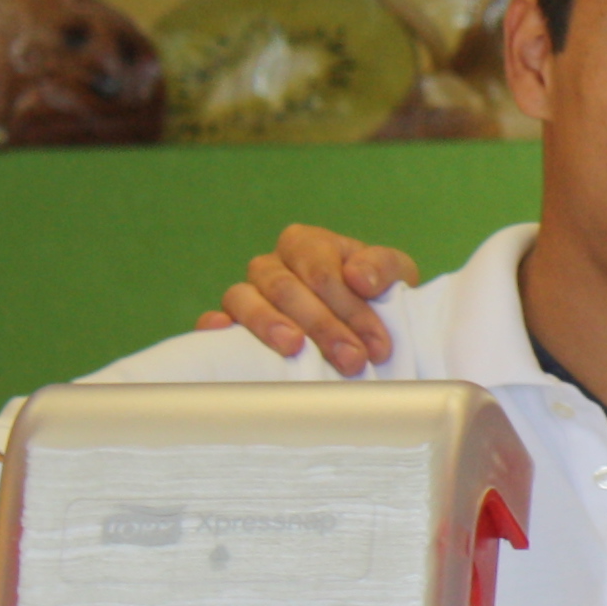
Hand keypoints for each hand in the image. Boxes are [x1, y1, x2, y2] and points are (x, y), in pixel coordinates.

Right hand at [194, 224, 413, 373]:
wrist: (366, 323)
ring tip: (294, 349)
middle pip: (285, 288)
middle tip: (352, 360)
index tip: (376, 345)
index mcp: (307, 244)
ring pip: (244, 299)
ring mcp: (247, 293)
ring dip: (270, 325)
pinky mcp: (233, 324)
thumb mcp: (394, 274)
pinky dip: (214, 327)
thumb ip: (382, 267)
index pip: (320, 271)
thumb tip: (358, 277)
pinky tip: (223, 334)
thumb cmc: (377, 294)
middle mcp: (272, 265)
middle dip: (322, 326)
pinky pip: (213, 320)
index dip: (349, 307)